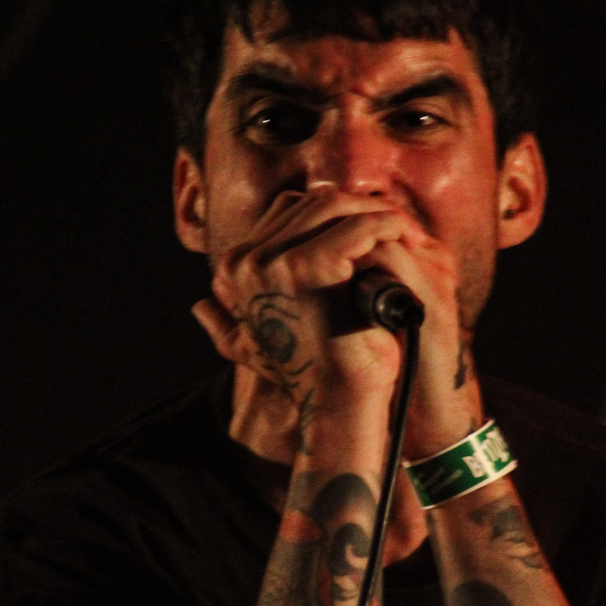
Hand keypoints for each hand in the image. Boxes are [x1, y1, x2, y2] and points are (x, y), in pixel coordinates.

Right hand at [192, 189, 408, 428]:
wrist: (334, 403)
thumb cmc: (307, 377)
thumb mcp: (253, 348)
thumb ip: (223, 326)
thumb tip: (200, 308)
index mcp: (233, 270)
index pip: (288, 209)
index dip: (334, 210)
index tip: (368, 224)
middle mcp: (245, 261)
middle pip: (311, 202)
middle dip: (358, 206)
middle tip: (395, 222)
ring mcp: (272, 263)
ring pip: (333, 206)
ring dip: (374, 211)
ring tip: (403, 229)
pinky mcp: (308, 268)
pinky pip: (357, 228)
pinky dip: (387, 225)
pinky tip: (405, 236)